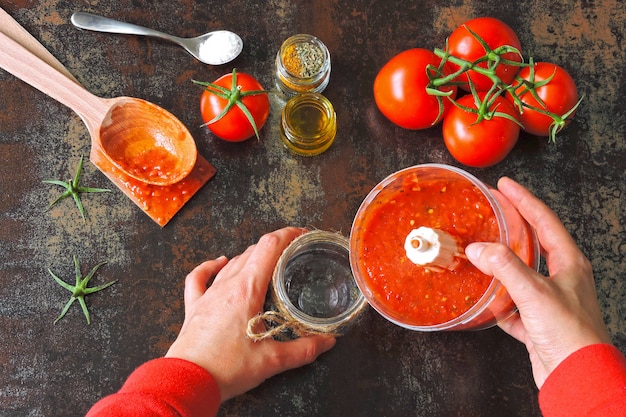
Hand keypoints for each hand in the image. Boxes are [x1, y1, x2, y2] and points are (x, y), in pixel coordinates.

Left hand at [165, 227, 336, 400]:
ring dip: (250, 257)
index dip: (287, 235)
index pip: (270, 247)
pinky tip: (218, 262)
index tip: (301, 234)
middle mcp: (227, 285)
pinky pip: (200, 278)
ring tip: (265, 261)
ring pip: (231, 263)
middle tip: (291, 252)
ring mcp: (208, 295)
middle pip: (252, 251)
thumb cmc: (226, 368)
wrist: (188, 381)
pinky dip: (210, 266)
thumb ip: (303, 349)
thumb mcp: (273, 360)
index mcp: (248, 290)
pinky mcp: (195, 307)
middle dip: (274, 246)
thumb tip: (326, 342)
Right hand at [465, 177, 610, 388]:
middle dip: (513, 226)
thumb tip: (479, 249)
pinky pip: (513, 304)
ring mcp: (549, 300)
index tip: (506, 185)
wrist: (577, 376)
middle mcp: (562, 278)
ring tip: (481, 251)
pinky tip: (485, 299)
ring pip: (521, 274)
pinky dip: (498, 300)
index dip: (524, 200)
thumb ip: (505, 267)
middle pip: (534, 243)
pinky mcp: (537, 322)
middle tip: (493, 211)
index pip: (544, 220)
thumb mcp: (535, 293)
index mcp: (569, 263)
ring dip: (501, 264)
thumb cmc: (570, 334)